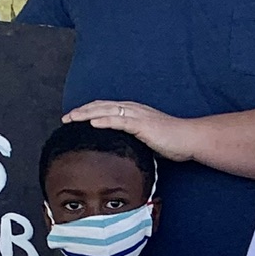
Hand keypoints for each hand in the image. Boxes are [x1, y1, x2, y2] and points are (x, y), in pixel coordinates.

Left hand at [62, 98, 199, 161]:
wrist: (189, 138)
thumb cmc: (173, 141)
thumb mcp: (149, 139)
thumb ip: (135, 139)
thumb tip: (123, 149)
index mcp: (134, 112)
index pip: (106, 108)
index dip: (88, 111)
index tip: (74, 118)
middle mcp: (133, 109)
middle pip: (101, 106)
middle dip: (81, 111)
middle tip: (65, 118)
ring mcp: (138, 115)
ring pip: (106, 111)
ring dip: (87, 114)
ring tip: (72, 118)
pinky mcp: (142, 124)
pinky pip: (119, 121)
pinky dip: (104, 121)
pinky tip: (92, 123)